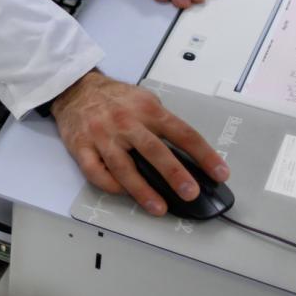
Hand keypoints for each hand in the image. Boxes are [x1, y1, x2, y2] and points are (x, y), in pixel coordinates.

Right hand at [51, 70, 229, 215]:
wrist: (75, 88)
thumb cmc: (113, 98)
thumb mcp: (144, 100)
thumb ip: (163, 123)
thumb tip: (189, 154)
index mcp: (147, 109)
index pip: (182, 133)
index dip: (204, 154)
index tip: (220, 173)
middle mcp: (125, 122)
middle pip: (153, 150)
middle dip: (174, 173)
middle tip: (190, 193)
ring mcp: (102, 135)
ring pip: (123, 167)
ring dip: (142, 190)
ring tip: (159, 207)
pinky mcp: (82, 147)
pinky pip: (95, 172)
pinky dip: (110, 185)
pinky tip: (123, 193)